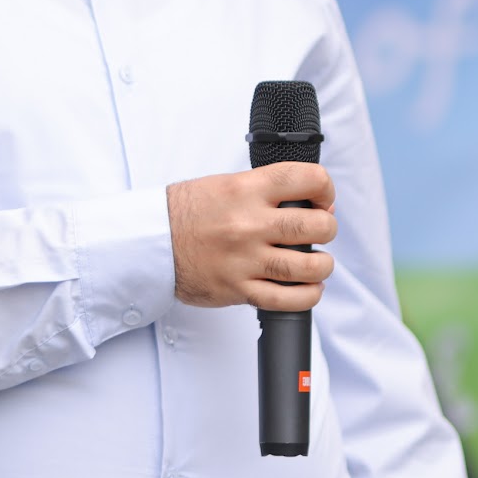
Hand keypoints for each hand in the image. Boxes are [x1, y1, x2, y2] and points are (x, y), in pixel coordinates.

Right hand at [166, 163, 335, 309]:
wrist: (150, 242)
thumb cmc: (186, 213)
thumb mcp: (225, 184)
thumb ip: (266, 191)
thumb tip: (312, 204)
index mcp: (245, 190)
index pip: (306, 178)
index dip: (325, 188)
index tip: (322, 198)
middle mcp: (248, 223)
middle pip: (316, 226)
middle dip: (327, 228)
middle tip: (318, 231)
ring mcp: (245, 259)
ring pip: (310, 266)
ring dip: (322, 265)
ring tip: (314, 262)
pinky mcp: (239, 289)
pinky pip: (288, 299)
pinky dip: (307, 295)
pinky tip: (305, 287)